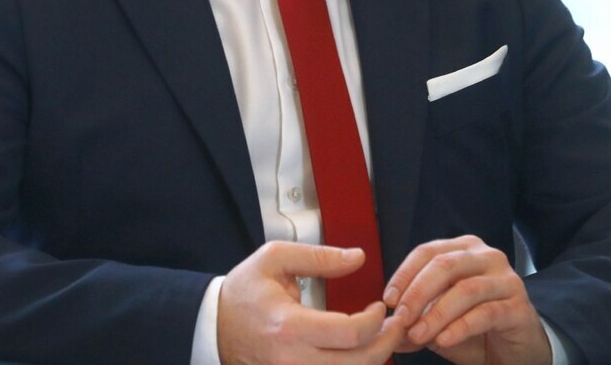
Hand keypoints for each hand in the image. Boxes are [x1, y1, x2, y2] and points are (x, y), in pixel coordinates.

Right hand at [217, 241, 404, 364]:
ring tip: (381, 339)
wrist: (214, 325)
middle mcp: (293, 359)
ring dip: (373, 360)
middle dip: (387, 344)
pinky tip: (358, 354)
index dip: (376, 321)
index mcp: (289, 326)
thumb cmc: (243, 293)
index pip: (351, 333)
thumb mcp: (275, 259)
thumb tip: (357, 257)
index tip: (379, 306)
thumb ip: (319, 257)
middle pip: (358, 364)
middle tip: (396, 326)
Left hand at [383, 235, 551, 364]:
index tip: (388, 300)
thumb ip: (414, 321)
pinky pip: (486, 313)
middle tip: (401, 319)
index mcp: (463, 250)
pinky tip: (443, 340)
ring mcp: (506, 280)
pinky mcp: (518, 307)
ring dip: (436, 313)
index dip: (404, 274)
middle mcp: (486, 257)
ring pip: (465, 289)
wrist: (514, 351)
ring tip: (418, 334)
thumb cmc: (474, 329)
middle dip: (417, 292)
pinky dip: (460, 327)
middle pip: (445, 265)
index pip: (427, 252)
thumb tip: (387, 328)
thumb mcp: (438, 323)